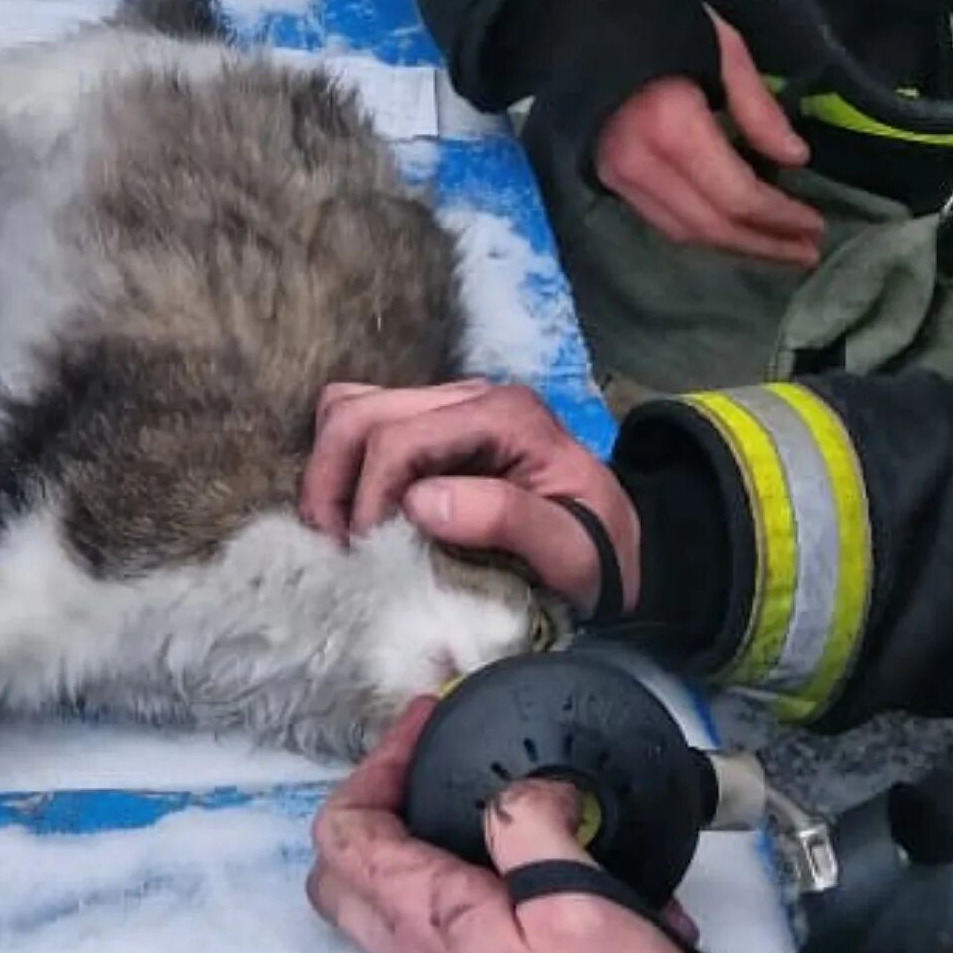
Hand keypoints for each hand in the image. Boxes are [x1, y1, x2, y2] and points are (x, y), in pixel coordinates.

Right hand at [300, 380, 638, 618]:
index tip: (368, 556)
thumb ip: (505, 520)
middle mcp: (471, 395)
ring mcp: (448, 406)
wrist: (622, 551)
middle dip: (333, 479)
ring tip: (338, 534)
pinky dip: (343, 468)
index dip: (369, 498)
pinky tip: (355, 518)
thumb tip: (418, 502)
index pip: (401, 437)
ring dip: (331, 470)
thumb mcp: (571, 549)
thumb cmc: (600, 554)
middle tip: (336, 548)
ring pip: (349, 408)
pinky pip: (364, 426)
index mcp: (505, 414)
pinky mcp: (432, 428)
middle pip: (360, 410)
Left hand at [308, 698, 701, 952]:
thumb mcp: (578, 902)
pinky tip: (521, 867)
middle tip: (425, 761)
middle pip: (344, 869)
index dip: (376, 763)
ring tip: (469, 802)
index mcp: (430, 921)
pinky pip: (436, 929)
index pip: (346, 831)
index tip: (423, 724)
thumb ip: (533, 828)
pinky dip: (455, 882)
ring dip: (410, 840)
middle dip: (374, 801)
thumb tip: (526, 790)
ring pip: (385, 901)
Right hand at [594, 15, 822, 265]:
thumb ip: (758, 108)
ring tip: (779, 247)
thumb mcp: (723, 48)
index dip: (779, 218)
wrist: (580, 17)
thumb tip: (795, 159)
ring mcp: (619, 176)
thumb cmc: (659, 21)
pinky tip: (734, 227)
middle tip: (806, 251)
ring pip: (685, 232)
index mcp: (674, 127)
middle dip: (763, 244)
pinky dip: (703, 230)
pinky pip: (663, 220)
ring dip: (735, 245)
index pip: (735, 196)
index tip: (815, 225)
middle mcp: (642, 164)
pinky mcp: (609, 178)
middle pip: (712, 227)